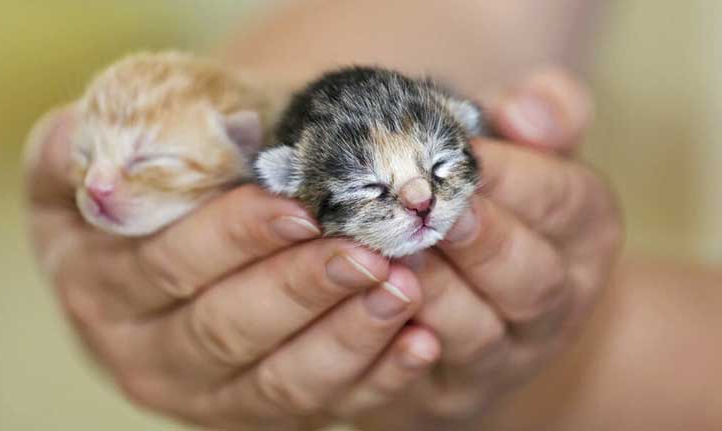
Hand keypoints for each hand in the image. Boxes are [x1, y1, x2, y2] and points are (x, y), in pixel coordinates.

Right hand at [25, 107, 445, 429]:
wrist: (183, 224)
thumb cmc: (163, 172)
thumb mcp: (114, 148)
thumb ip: (95, 143)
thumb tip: (97, 154)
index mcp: (97, 277)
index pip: (167, 264)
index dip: (232, 239)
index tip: (298, 208)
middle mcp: (141, 348)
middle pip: (223, 328)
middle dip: (299, 290)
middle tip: (368, 252)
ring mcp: (202, 390)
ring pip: (275, 381)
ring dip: (345, 337)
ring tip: (402, 290)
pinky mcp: (255, 408)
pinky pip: (316, 405)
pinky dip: (373, 377)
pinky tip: (419, 341)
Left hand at [353, 69, 622, 429]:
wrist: (494, 307)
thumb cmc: (501, 207)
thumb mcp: (532, 154)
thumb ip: (542, 115)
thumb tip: (525, 109)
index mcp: (584, 232)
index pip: (562, 199)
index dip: (511, 175)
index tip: (458, 151)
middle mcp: (558, 301)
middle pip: (530, 277)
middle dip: (477, 239)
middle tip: (423, 205)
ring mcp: (509, 355)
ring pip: (478, 332)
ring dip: (431, 290)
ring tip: (384, 250)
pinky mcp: (457, 391)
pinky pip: (430, 377)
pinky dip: (398, 345)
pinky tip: (367, 305)